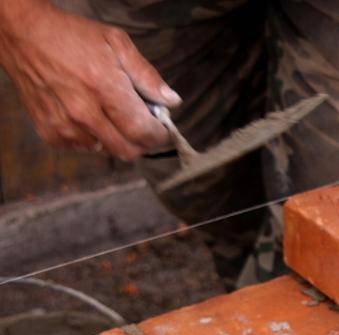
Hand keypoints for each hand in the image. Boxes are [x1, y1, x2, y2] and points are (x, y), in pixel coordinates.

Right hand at [0, 0, 178, 159]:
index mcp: (104, 89)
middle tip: (143, 127)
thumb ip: (147, 76)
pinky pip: (83, 148)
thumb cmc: (74, 36)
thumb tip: (172, 102)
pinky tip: (90, 117)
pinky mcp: (49, 133)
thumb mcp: (117, 43)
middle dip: (142, 143)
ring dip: (117, 140)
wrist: (23, 35)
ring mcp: (64, 126)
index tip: (162, 129)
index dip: (159, 135)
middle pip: (127, 151)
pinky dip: (93, 138)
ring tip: (112, 115)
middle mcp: (83, 113)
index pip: (143, 132)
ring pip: (106, 151)